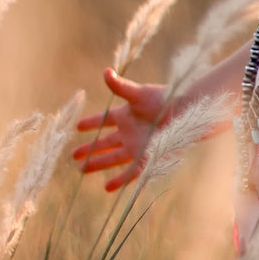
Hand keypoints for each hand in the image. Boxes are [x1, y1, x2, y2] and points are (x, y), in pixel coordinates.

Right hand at [73, 67, 167, 190]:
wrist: (185, 114)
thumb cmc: (164, 99)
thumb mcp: (138, 94)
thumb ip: (120, 87)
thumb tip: (106, 71)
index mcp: (126, 115)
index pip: (103, 120)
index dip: (90, 123)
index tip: (77, 126)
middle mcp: (129, 132)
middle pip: (105, 142)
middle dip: (89, 149)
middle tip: (73, 155)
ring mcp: (136, 146)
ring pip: (112, 157)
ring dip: (97, 163)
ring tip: (81, 170)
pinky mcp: (146, 158)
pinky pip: (130, 172)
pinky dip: (119, 180)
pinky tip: (107, 188)